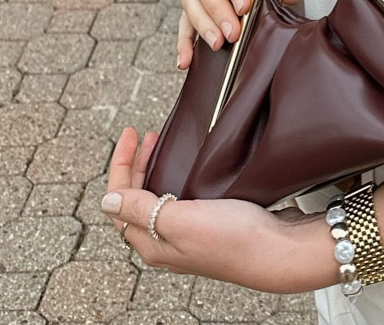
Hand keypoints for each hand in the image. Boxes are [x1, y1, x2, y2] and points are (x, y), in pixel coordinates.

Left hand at [102, 126, 332, 292]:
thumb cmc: (232, 238)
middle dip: (134, 165)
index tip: (132, 132)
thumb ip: (142, 210)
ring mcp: (185, 237)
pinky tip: (184, 169)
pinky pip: (175, 201)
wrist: (277, 252)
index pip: (119, 202)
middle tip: (146, 134)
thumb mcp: (180, 220)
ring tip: (160, 144)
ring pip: (154, 200)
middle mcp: (164, 243)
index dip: (121, 165)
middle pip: (135, 200)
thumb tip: (106, 202)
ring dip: (151, 170)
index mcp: (152, 243)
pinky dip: (171, 179)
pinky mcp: (205, 229)